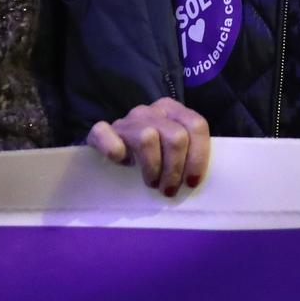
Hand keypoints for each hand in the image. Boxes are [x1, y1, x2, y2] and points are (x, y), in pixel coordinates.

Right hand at [87, 98, 209, 196]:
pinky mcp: (101, 131)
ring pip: (148, 137)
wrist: (110, 157)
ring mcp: (126, 120)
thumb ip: (187, 155)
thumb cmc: (151, 159)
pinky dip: (114, 151)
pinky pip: (106, 133)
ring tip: (151, 182)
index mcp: (173, 111)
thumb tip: (197, 180)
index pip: (196, 125)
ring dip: (152, 167)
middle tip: (168, 189)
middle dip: (175, 169)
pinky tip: (121, 163)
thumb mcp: (173, 154)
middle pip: (176, 136)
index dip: (198, 157)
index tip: (192, 182)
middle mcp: (151, 111)